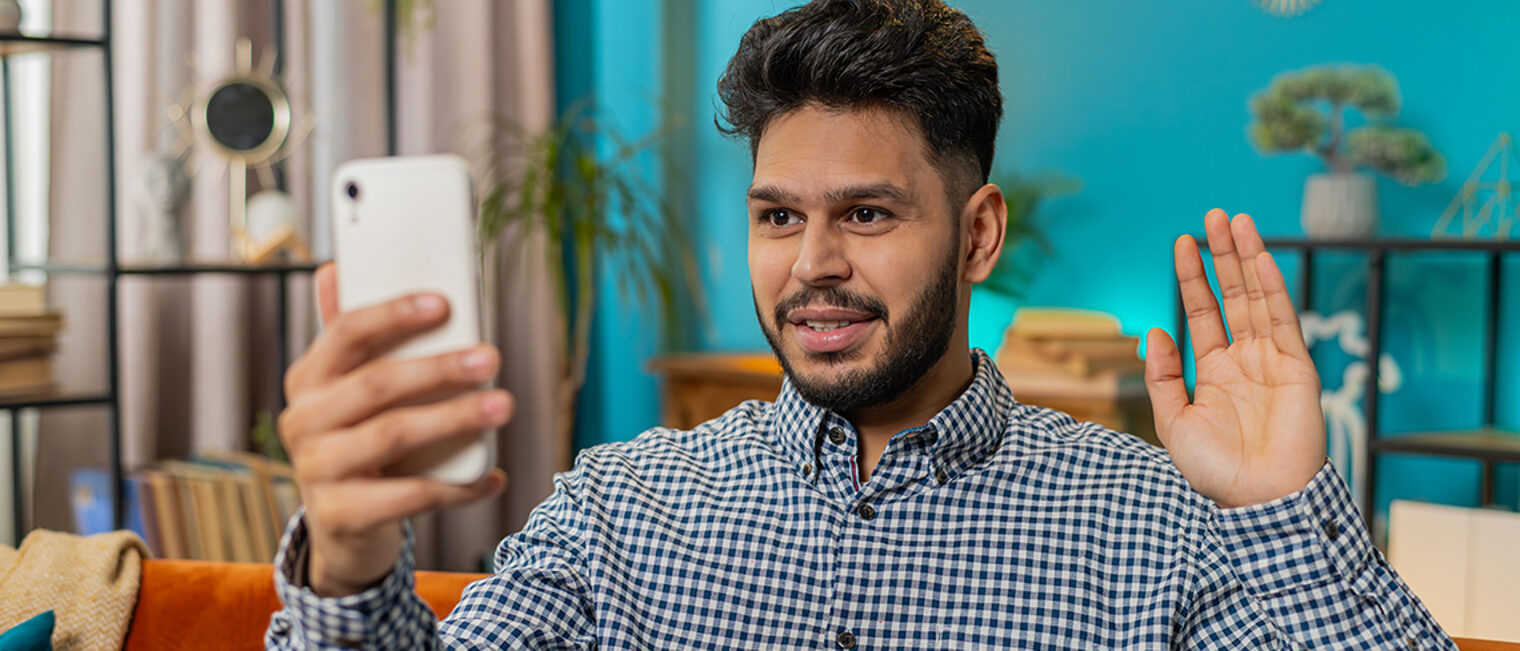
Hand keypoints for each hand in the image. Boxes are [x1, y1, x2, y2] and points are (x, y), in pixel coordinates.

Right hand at [279, 263, 509, 596]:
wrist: (341, 526)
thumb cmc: (356, 439)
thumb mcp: (348, 389)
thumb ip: (350, 337)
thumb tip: (335, 268)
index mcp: (308, 379)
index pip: (346, 333)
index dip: (394, 314)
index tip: (445, 304)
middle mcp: (303, 421)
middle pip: (377, 384)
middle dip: (440, 369)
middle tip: (490, 357)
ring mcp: (317, 471)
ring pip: (394, 436)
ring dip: (455, 419)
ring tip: (502, 406)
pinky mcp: (341, 516)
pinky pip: (410, 496)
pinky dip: (458, 486)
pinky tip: (492, 475)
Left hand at [1144, 210, 1324, 508]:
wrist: (1259, 501)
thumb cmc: (1217, 471)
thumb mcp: (1173, 423)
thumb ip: (1161, 377)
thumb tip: (1153, 331)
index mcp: (1213, 371)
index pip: (1202, 312)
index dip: (1193, 277)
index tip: (1182, 242)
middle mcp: (1244, 359)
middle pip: (1233, 295)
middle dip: (1223, 255)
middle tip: (1214, 215)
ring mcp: (1272, 360)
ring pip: (1258, 298)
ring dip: (1248, 258)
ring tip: (1236, 220)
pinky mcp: (1297, 367)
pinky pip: (1283, 320)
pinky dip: (1272, 288)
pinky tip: (1260, 258)